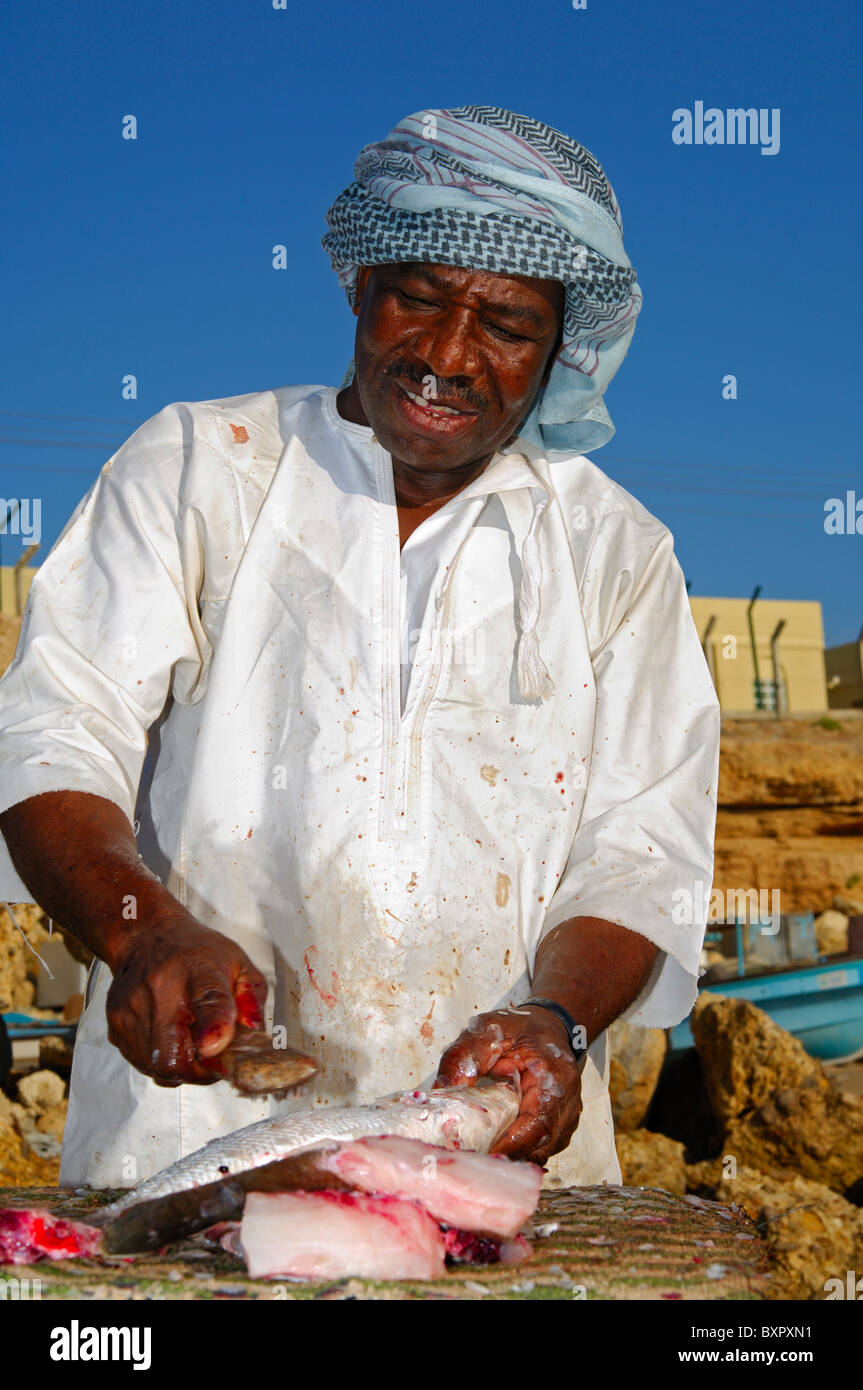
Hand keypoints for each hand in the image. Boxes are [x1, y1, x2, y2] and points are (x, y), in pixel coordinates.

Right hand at [105, 912, 266, 1086]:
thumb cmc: (198, 953)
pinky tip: (171, 1040)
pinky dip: (161, 1062)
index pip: (207, 1000)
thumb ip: (251, 1002)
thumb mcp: (239, 965)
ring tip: (192, 1044)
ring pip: (156, 1067)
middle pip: (174, 1055)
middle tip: (213, 1060)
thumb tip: (253, 1038)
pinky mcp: (115, 1023)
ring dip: (181, 1068)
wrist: (146, 936)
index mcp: (199, 969)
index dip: (213, 1028)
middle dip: (199, 1072)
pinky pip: (141, 1063)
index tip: (216, 1048)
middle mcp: (160, 988)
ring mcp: (132, 1008)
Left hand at [434, 1005, 583, 1164]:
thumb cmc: (520, 1027)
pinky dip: (518, 1149)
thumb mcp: (486, 1032)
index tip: (479, 1151)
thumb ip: (464, 1059)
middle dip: (506, 1153)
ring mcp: (566, 1117)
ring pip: (541, 1150)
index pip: (537, 1123)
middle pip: (540, 1145)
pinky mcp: (558, 1125)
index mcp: (555, 1076)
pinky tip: (496, 1142)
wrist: (547, 1024)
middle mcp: (567, 1102)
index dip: (509, 1143)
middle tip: (473, 1155)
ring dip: (512, 1154)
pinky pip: (540, 1147)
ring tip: (482, 1149)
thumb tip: (441, 1091)